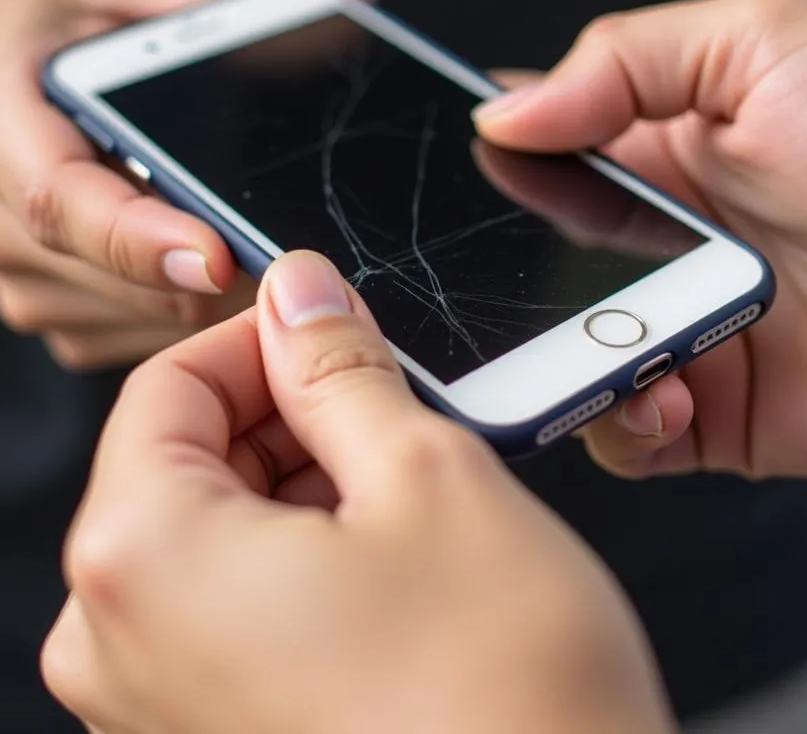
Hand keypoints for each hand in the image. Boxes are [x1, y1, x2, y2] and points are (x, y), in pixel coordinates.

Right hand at [0, 0, 376, 369]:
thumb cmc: (46, 24)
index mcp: (5, 137)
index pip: (68, 206)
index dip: (146, 240)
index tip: (219, 255)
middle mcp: (4, 229)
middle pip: (135, 284)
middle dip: (229, 270)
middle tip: (304, 241)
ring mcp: (33, 287)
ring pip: (155, 321)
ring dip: (224, 294)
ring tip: (263, 237)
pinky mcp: (66, 319)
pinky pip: (152, 337)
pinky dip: (203, 310)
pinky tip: (223, 257)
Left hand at [41, 252, 670, 733]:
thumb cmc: (503, 695)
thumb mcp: (427, 474)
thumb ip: (341, 367)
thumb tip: (300, 295)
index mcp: (146, 558)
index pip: (167, 385)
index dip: (262, 337)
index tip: (333, 326)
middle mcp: (123, 644)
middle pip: (187, 458)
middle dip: (292, 414)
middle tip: (395, 411)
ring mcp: (164, 706)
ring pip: (219, 529)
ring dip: (311, 484)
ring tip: (413, 500)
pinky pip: (235, 601)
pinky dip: (307, 555)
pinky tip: (397, 564)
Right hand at [475, 0, 806, 477]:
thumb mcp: (762, 45)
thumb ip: (624, 60)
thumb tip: (502, 118)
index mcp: (663, 156)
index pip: (545, 157)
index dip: (492, 161)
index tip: (443, 162)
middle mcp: (659, 248)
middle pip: (532, 266)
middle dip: (489, 270)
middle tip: (465, 267)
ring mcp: (681, 333)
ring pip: (563, 358)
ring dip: (552, 356)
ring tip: (599, 340)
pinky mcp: (713, 414)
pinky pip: (625, 434)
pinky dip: (618, 421)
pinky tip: (657, 388)